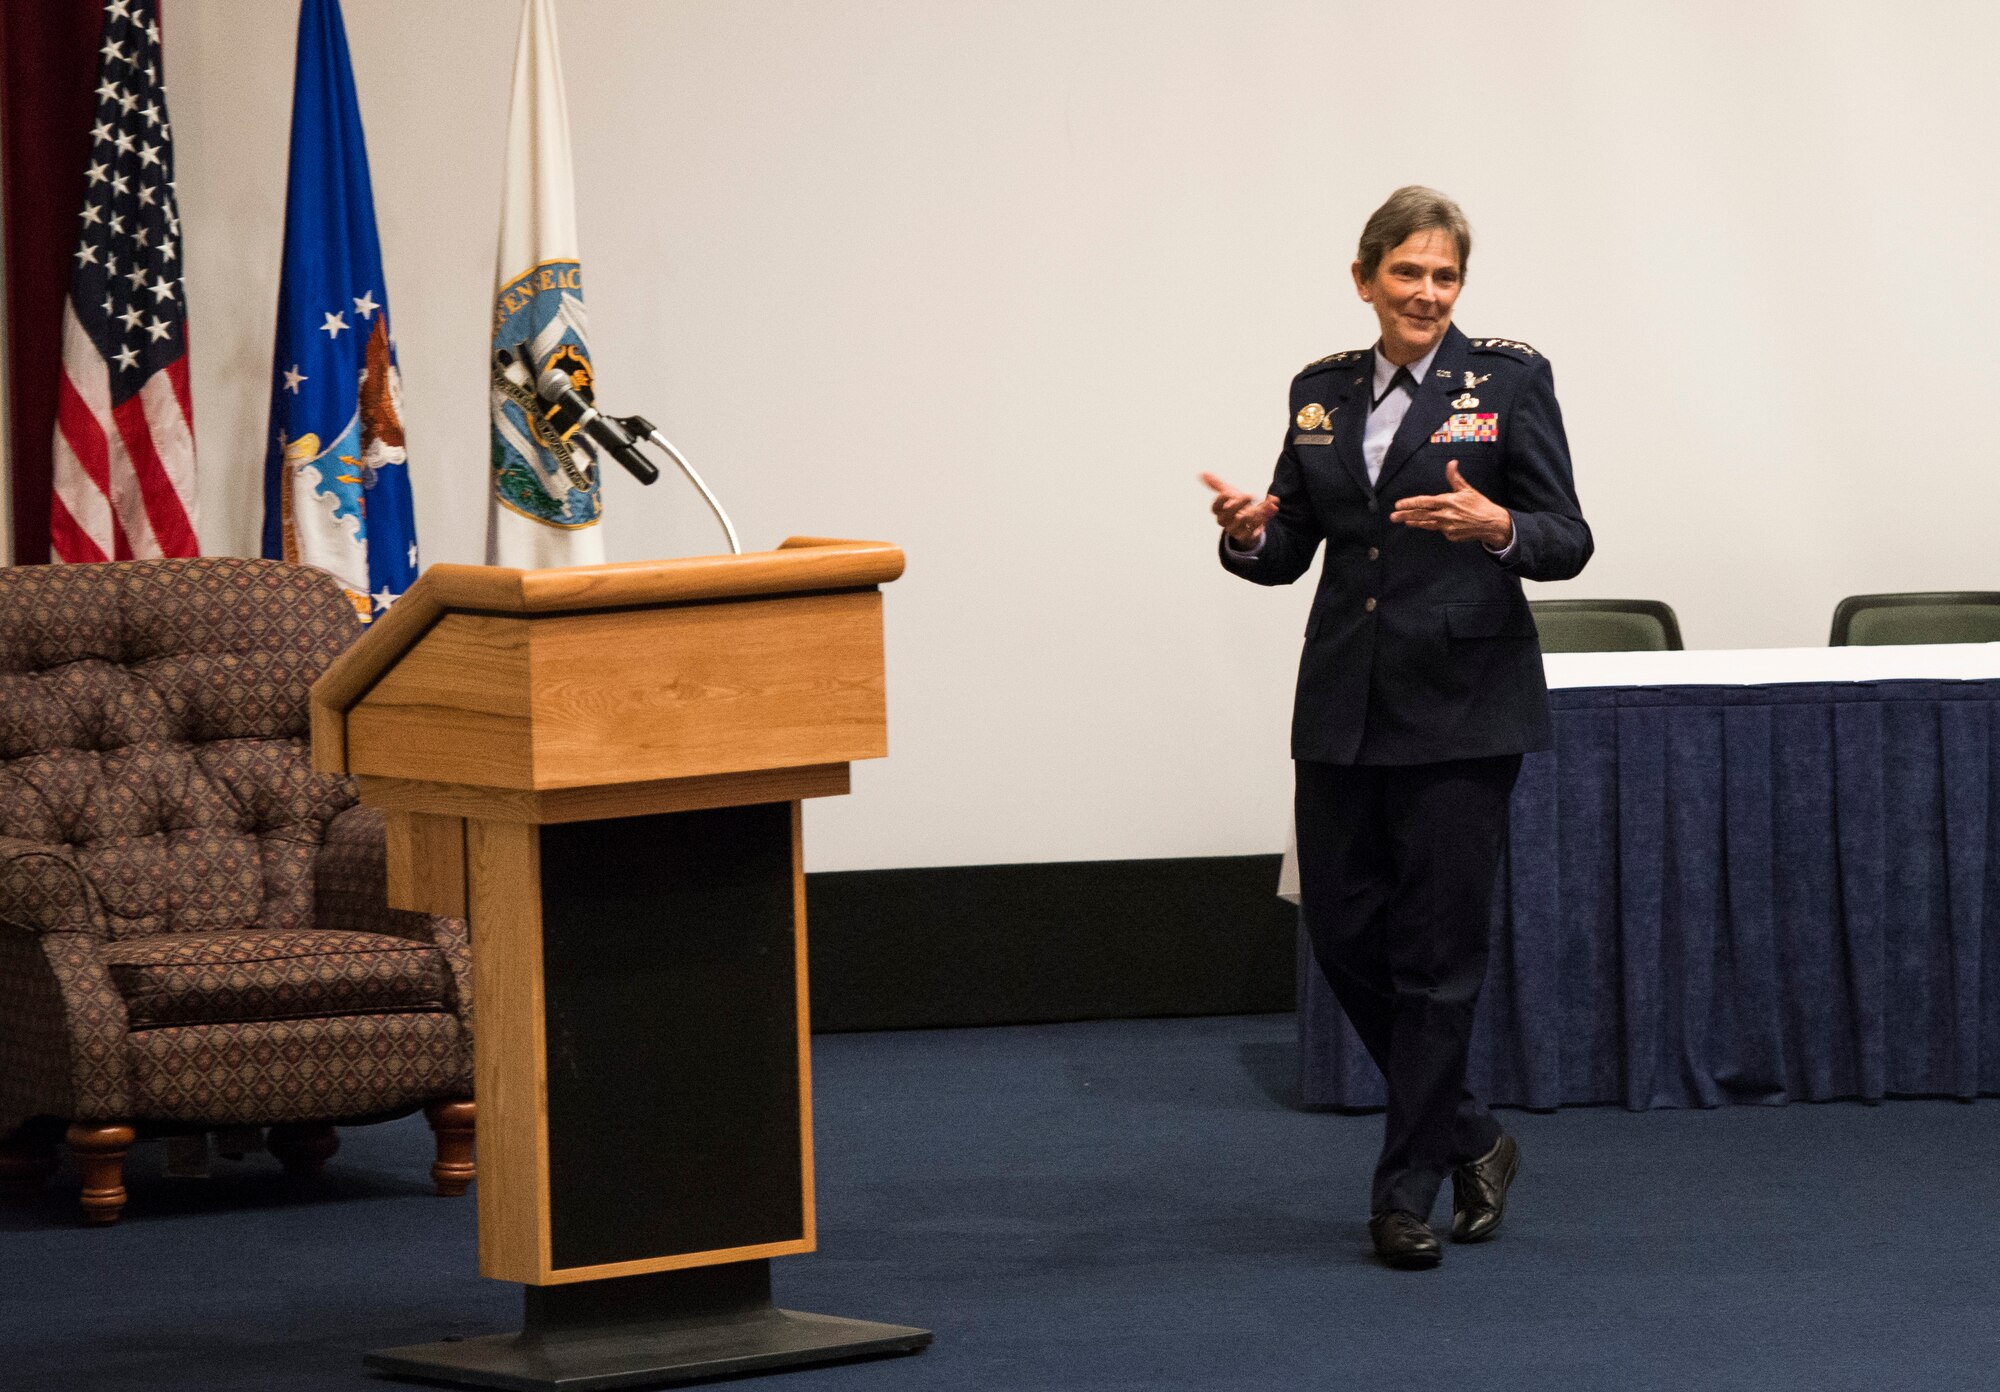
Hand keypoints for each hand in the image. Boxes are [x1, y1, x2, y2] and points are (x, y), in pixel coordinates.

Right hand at [1201, 472, 1278, 547]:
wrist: (1249, 521)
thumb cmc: (1236, 505)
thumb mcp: (1228, 493)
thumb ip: (1216, 484)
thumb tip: (1202, 473)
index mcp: (1220, 511)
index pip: (1215, 507)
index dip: (1221, 500)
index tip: (1228, 492)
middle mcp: (1226, 522)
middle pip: (1229, 514)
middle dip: (1239, 504)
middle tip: (1250, 495)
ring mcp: (1236, 530)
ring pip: (1244, 521)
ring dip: (1256, 511)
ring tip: (1266, 503)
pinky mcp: (1248, 536)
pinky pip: (1255, 529)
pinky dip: (1266, 517)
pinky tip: (1273, 507)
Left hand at [1389, 460, 1513, 547]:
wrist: (1492, 524)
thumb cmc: (1480, 505)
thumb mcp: (1467, 490)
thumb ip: (1455, 478)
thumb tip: (1451, 463)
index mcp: (1448, 501)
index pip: (1424, 502)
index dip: (1410, 503)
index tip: (1398, 504)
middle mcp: (1445, 515)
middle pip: (1421, 515)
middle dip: (1405, 515)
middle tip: (1393, 516)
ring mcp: (1447, 527)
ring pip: (1426, 524)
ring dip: (1414, 522)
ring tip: (1404, 522)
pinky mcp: (1450, 536)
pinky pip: (1439, 530)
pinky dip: (1434, 526)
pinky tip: (1429, 523)